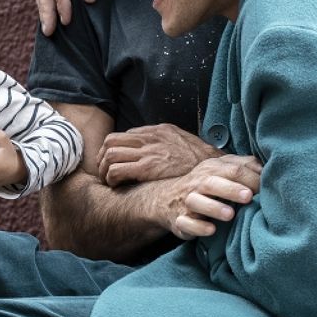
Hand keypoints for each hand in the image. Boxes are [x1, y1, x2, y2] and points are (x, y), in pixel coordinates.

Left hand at [99, 124, 221, 186]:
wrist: (212, 168)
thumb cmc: (200, 161)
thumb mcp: (184, 142)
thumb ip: (168, 142)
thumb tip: (158, 149)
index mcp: (158, 130)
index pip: (125, 135)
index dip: (117, 150)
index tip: (117, 163)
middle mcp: (149, 137)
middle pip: (111, 141)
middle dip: (103, 157)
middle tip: (106, 172)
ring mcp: (147, 152)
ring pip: (109, 154)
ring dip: (104, 169)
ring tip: (109, 181)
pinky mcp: (147, 168)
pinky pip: (117, 170)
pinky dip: (111, 178)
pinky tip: (116, 186)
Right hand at [169, 154, 262, 239]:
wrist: (168, 198)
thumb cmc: (205, 184)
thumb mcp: (222, 169)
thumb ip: (243, 165)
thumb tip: (264, 168)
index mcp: (212, 169)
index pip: (233, 169)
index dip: (250, 178)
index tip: (264, 189)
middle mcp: (198, 183)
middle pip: (213, 182)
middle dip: (232, 189)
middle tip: (248, 196)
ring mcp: (187, 202)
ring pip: (197, 202)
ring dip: (214, 208)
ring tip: (230, 214)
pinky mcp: (180, 220)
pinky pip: (186, 223)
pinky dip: (198, 227)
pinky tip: (211, 229)